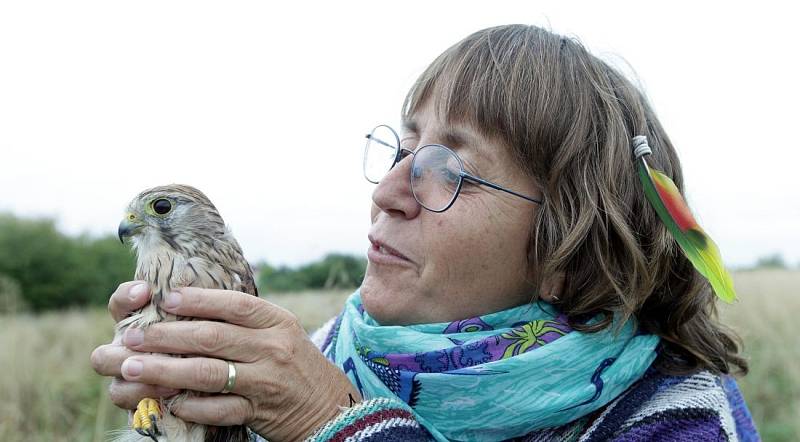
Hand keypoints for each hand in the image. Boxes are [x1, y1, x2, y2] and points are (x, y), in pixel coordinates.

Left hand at [91, 282, 361, 441]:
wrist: (329, 405)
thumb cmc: (294, 363)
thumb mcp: (280, 332)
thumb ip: (245, 320)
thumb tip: (189, 303)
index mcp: (277, 321)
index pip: (234, 304)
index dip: (198, 300)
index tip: (166, 298)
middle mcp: (274, 348)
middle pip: (212, 337)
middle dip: (166, 335)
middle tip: (132, 337)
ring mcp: (267, 381)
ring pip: (208, 372)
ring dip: (166, 369)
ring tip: (133, 367)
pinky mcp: (261, 412)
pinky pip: (220, 409)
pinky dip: (192, 406)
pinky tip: (170, 402)